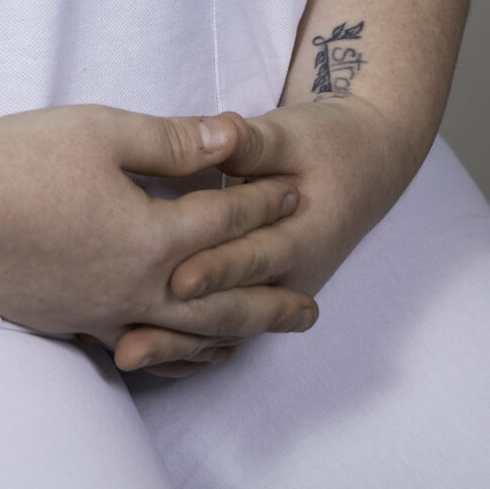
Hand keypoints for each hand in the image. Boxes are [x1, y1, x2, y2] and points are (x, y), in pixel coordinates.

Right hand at [0, 106, 319, 367]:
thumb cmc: (20, 160)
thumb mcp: (101, 132)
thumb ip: (171, 141)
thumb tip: (231, 138)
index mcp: (151, 237)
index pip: (225, 223)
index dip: (263, 204)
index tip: (297, 194)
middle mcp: (134, 288)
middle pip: (221, 300)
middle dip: (269, 300)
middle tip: (310, 310)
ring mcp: (99, 312)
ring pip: (182, 337)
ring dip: (226, 337)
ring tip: (255, 340)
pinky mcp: (65, 322)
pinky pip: (136, 347)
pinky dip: (169, 353)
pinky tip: (169, 351)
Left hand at [115, 95, 427, 374]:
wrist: (364, 167)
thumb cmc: (323, 145)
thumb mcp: (291, 134)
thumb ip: (254, 143)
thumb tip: (222, 134)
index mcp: (303, 235)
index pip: (255, 257)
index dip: (217, 269)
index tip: (176, 281)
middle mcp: (292, 277)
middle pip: (234, 309)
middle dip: (181, 328)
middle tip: (129, 344)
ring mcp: (275, 294)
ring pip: (224, 329)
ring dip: (176, 345)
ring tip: (124, 354)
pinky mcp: (258, 297)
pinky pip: (221, 331)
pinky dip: (185, 345)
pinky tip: (141, 354)